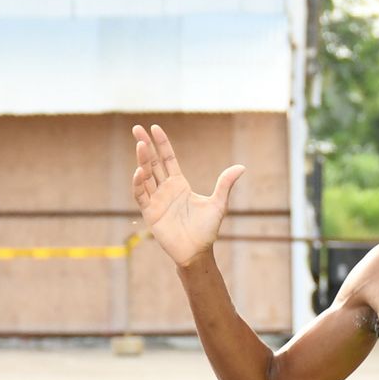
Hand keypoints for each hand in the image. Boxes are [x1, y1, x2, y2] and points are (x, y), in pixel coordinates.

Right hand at [131, 123, 244, 269]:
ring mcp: (156, 200)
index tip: (155, 127)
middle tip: (137, 128)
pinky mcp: (150, 213)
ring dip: (141, 161)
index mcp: (179, 184)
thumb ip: (225, 184)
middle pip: (152, 163)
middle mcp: (165, 189)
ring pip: (145, 176)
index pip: (167, 159)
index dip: (161, 144)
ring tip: (140, 146)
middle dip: (145, 146)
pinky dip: (138, 184)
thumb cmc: (207, 230)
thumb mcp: (219, 204)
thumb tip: (241, 167)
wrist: (197, 252)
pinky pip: (141, 196)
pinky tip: (140, 172)